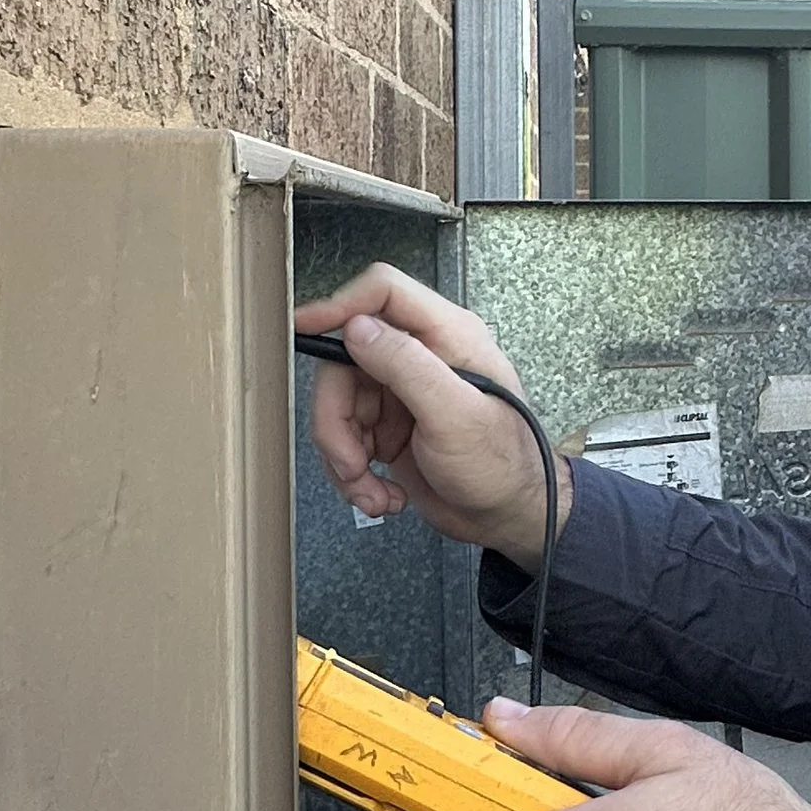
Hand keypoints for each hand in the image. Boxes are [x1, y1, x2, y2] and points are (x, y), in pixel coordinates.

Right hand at [294, 263, 567, 563]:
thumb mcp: (455, 415)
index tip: (303, 329)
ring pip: (338, 405)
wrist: (506, 519)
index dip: (339, 305)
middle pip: (344, 361)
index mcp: (447, 335)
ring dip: (344, 457)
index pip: (383, 292)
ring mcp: (401, 392)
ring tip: (373, 492)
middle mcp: (421, 355)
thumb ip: (406, 365)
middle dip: (336, 420)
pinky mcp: (388, 426)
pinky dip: (354, 473)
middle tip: (351, 465)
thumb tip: (356, 327)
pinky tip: (382, 495)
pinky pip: (345, 437)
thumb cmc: (502, 465)